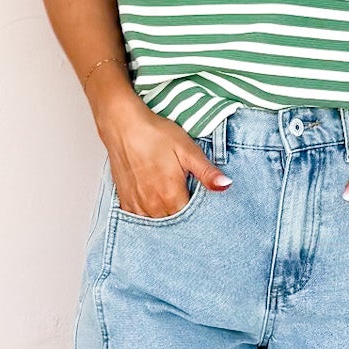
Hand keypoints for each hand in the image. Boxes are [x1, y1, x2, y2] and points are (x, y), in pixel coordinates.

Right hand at [99, 97, 231, 217]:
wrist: (123, 126)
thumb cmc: (155, 135)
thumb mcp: (188, 150)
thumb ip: (207, 172)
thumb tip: (225, 185)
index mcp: (171, 197)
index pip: (192, 218)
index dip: (198, 211)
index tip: (200, 200)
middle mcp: (153, 206)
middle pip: (175, 222)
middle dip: (183, 213)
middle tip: (183, 192)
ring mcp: (137, 206)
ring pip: (158, 222)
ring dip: (166, 214)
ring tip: (168, 194)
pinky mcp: (125, 202)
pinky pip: (141, 218)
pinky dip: (150, 213)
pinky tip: (154, 198)